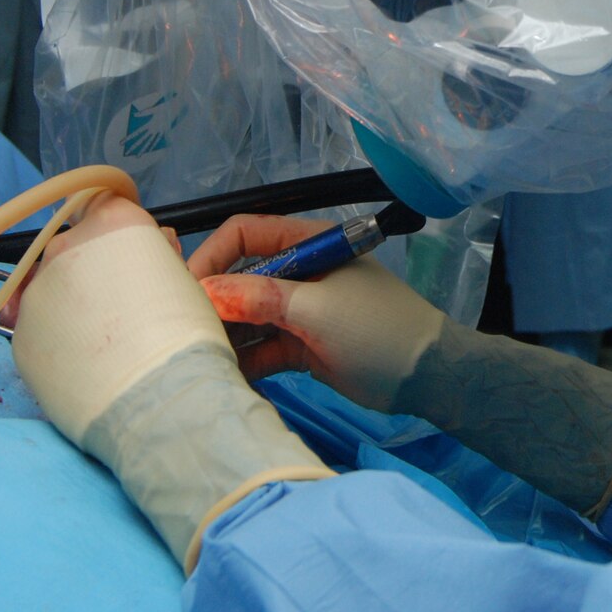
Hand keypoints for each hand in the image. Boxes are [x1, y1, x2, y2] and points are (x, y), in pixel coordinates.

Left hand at [10, 193, 229, 444]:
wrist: (158, 399)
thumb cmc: (187, 337)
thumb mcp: (184, 279)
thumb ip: (153, 255)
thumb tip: (149, 251)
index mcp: (112, 221)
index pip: (104, 203)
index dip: (117, 232)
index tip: (129, 255)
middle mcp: (65, 246)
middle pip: (70, 246)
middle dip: (88, 268)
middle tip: (119, 306)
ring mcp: (35, 292)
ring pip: (48, 289)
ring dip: (67, 305)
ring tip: (99, 343)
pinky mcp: (19, 337)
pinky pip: (37, 329)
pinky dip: (54, 341)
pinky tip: (83, 365)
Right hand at [191, 212, 444, 411]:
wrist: (426, 377)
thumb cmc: (378, 329)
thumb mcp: (318, 309)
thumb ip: (262, 297)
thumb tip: (207, 291)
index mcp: (308, 243)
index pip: (244, 234)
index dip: (212, 256)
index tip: (187, 289)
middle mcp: (299, 271)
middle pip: (239, 277)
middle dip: (212, 301)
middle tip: (184, 330)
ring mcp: (299, 310)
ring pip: (247, 316)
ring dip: (224, 334)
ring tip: (197, 356)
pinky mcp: (300, 345)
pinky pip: (260, 347)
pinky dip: (243, 360)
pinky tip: (222, 375)